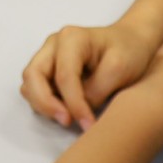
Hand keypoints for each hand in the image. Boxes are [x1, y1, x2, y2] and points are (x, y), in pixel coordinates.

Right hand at [20, 21, 158, 130]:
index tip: (88, 124)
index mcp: (72, 38)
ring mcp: (48, 56)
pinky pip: (36, 90)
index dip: (74, 103)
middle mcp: (54, 44)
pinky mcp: (49, 70)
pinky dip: (45, 104)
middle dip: (46, 103)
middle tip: (67, 122)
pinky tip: (66, 111)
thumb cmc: (129, 51)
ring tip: (68, 118)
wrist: (132, 42)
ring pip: (30, 84)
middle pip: (33, 75)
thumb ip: (97, 89)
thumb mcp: (120, 68)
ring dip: (43, 105)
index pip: (64, 75)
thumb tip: (78, 108)